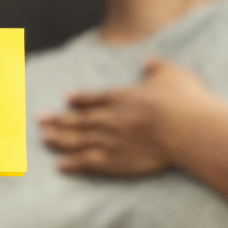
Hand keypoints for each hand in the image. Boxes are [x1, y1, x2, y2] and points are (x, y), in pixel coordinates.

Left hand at [39, 58, 212, 176]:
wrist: (186, 129)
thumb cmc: (183, 101)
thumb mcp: (171, 74)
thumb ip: (156, 67)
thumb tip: (147, 61)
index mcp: (123, 96)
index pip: (95, 98)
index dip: (80, 99)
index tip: (66, 99)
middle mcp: (111, 118)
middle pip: (79, 119)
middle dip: (58, 119)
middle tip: (40, 120)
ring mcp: (111, 140)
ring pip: (78, 140)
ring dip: (59, 139)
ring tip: (43, 138)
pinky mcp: (116, 161)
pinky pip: (87, 163)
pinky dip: (72, 164)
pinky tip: (59, 166)